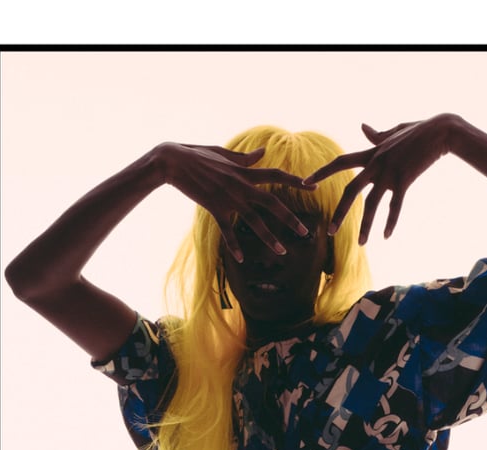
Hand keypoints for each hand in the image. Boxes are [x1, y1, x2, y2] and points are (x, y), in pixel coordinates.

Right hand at [160, 142, 315, 260]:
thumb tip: (263, 152)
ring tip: (282, 252)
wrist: (173, 161)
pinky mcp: (214, 208)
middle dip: (290, 218)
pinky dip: (234, 245)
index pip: (276, 175)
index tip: (313, 187)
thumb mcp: (224, 154)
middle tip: (305, 232)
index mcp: (245, 171)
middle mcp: (241, 185)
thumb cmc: (197, 155)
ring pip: (255, 221)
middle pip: (272, 203)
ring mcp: (228, 198)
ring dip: (270, 238)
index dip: (295, 180)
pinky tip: (241, 259)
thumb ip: (245, 158)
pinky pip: (227, 230)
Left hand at [305, 115, 457, 244]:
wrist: (439, 131)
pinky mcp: (404, 179)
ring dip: (365, 225)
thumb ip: (376, 136)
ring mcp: (389, 172)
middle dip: (339, 212)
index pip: (339, 163)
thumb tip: (362, 127)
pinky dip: (391, 222)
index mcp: (371, 154)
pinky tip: (386, 236)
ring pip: (371, 204)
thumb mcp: (393, 132)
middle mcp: (375, 164)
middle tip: (330, 232)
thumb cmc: (418, 130)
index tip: (304, 183)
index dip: (321, 172)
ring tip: (361, 244)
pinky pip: (394, 206)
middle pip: (350, 191)